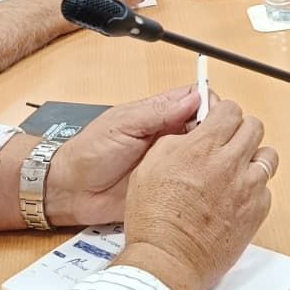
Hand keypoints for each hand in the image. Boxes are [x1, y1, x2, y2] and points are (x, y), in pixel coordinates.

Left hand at [44, 85, 201, 229]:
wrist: (72, 190)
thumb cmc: (90, 152)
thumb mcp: (123, 125)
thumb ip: (158, 112)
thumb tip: (194, 98)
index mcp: (159, 113)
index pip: (196, 98)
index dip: (210, 103)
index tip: (217, 114)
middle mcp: (169, 135)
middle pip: (206, 126)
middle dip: (216, 131)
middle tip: (216, 143)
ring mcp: (170, 161)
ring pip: (204, 153)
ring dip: (210, 156)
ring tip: (212, 164)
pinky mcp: (169, 186)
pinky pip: (192, 182)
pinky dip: (201, 181)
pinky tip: (204, 183)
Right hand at [110, 100, 276, 289]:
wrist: (167, 260)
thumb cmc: (154, 218)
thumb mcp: (150, 165)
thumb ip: (176, 140)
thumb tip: (192, 131)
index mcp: (203, 147)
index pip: (230, 109)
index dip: (223, 113)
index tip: (217, 121)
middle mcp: (230, 163)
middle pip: (254, 127)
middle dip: (241, 130)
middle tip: (228, 143)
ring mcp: (247, 188)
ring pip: (267, 156)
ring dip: (253, 159)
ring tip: (236, 171)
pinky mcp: (256, 211)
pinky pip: (266, 189)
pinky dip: (254, 189)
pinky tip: (235, 198)